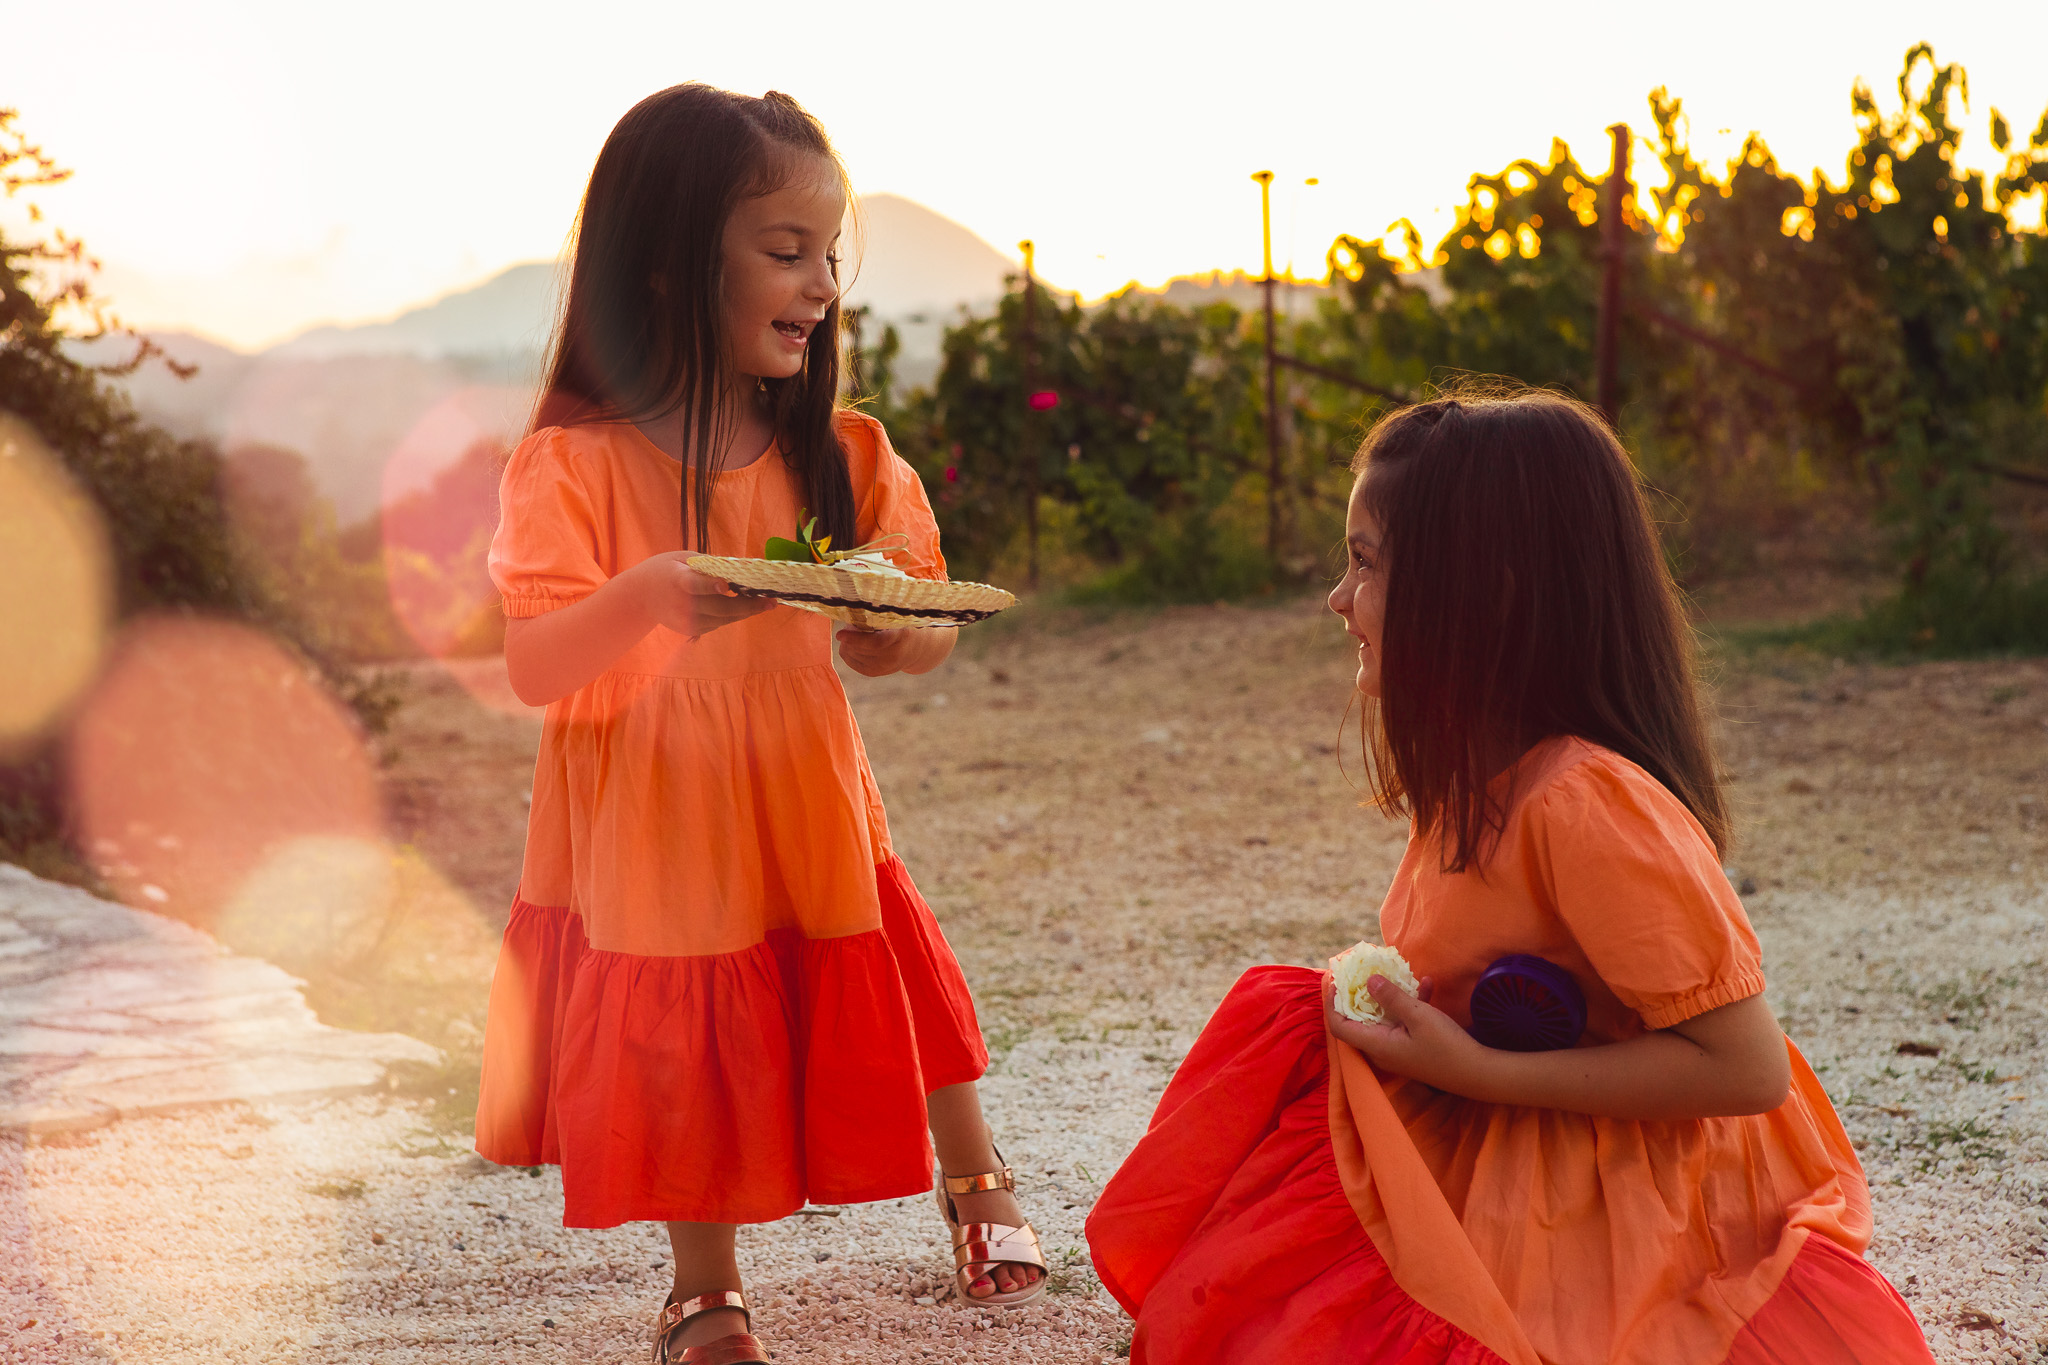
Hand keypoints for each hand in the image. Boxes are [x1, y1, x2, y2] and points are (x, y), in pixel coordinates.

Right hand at [626, 553, 773, 637]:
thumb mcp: (683, 558)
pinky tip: (743, 607)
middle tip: (772, 602)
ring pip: (724, 619)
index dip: (710, 586)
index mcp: (678, 580)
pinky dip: (731, 615)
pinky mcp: (690, 630)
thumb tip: (744, 569)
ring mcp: (686, 620)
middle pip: (720, 608)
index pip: (695, 584)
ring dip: (746, 611)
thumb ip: (711, 565)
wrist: (640, 597)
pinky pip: (718, 623)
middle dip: (749, 606)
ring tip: (765, 603)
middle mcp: (682, 604)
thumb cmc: (666, 569)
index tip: (726, 585)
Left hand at [835, 625, 951, 676]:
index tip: (840, 633)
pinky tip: (850, 643)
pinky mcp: (876, 672)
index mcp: (903, 637)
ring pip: (854, 656)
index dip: (855, 638)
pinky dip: (847, 652)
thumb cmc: (905, 623)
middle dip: (849, 638)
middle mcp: (894, 656)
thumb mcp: (898, 614)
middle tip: (848, 626)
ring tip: (852, 632)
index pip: (876, 643)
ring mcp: (885, 667)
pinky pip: (853, 663)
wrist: (919, 647)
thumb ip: (879, 613)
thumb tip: (852, 615)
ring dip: (847, 644)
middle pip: (861, 649)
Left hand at [1322, 969, 1487, 1092]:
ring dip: (1389, 996)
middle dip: (1359, 994)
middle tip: (1363, 970)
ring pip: (1383, 1018)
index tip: (1336, 981)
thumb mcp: (1418, 1016)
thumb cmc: (1446, 1046)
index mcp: (1376, 1045)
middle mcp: (1381, 1050)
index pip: (1340, 1027)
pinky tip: (1428, 984)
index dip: (1333, 1004)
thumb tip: (1368, 981)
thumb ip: (1391, 998)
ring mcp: (1397, 1049)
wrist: (1478, 1073)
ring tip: (1395, 971)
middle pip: (1358, 1020)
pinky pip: (1403, 1023)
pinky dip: (1410, 1005)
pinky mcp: (1412, 1047)